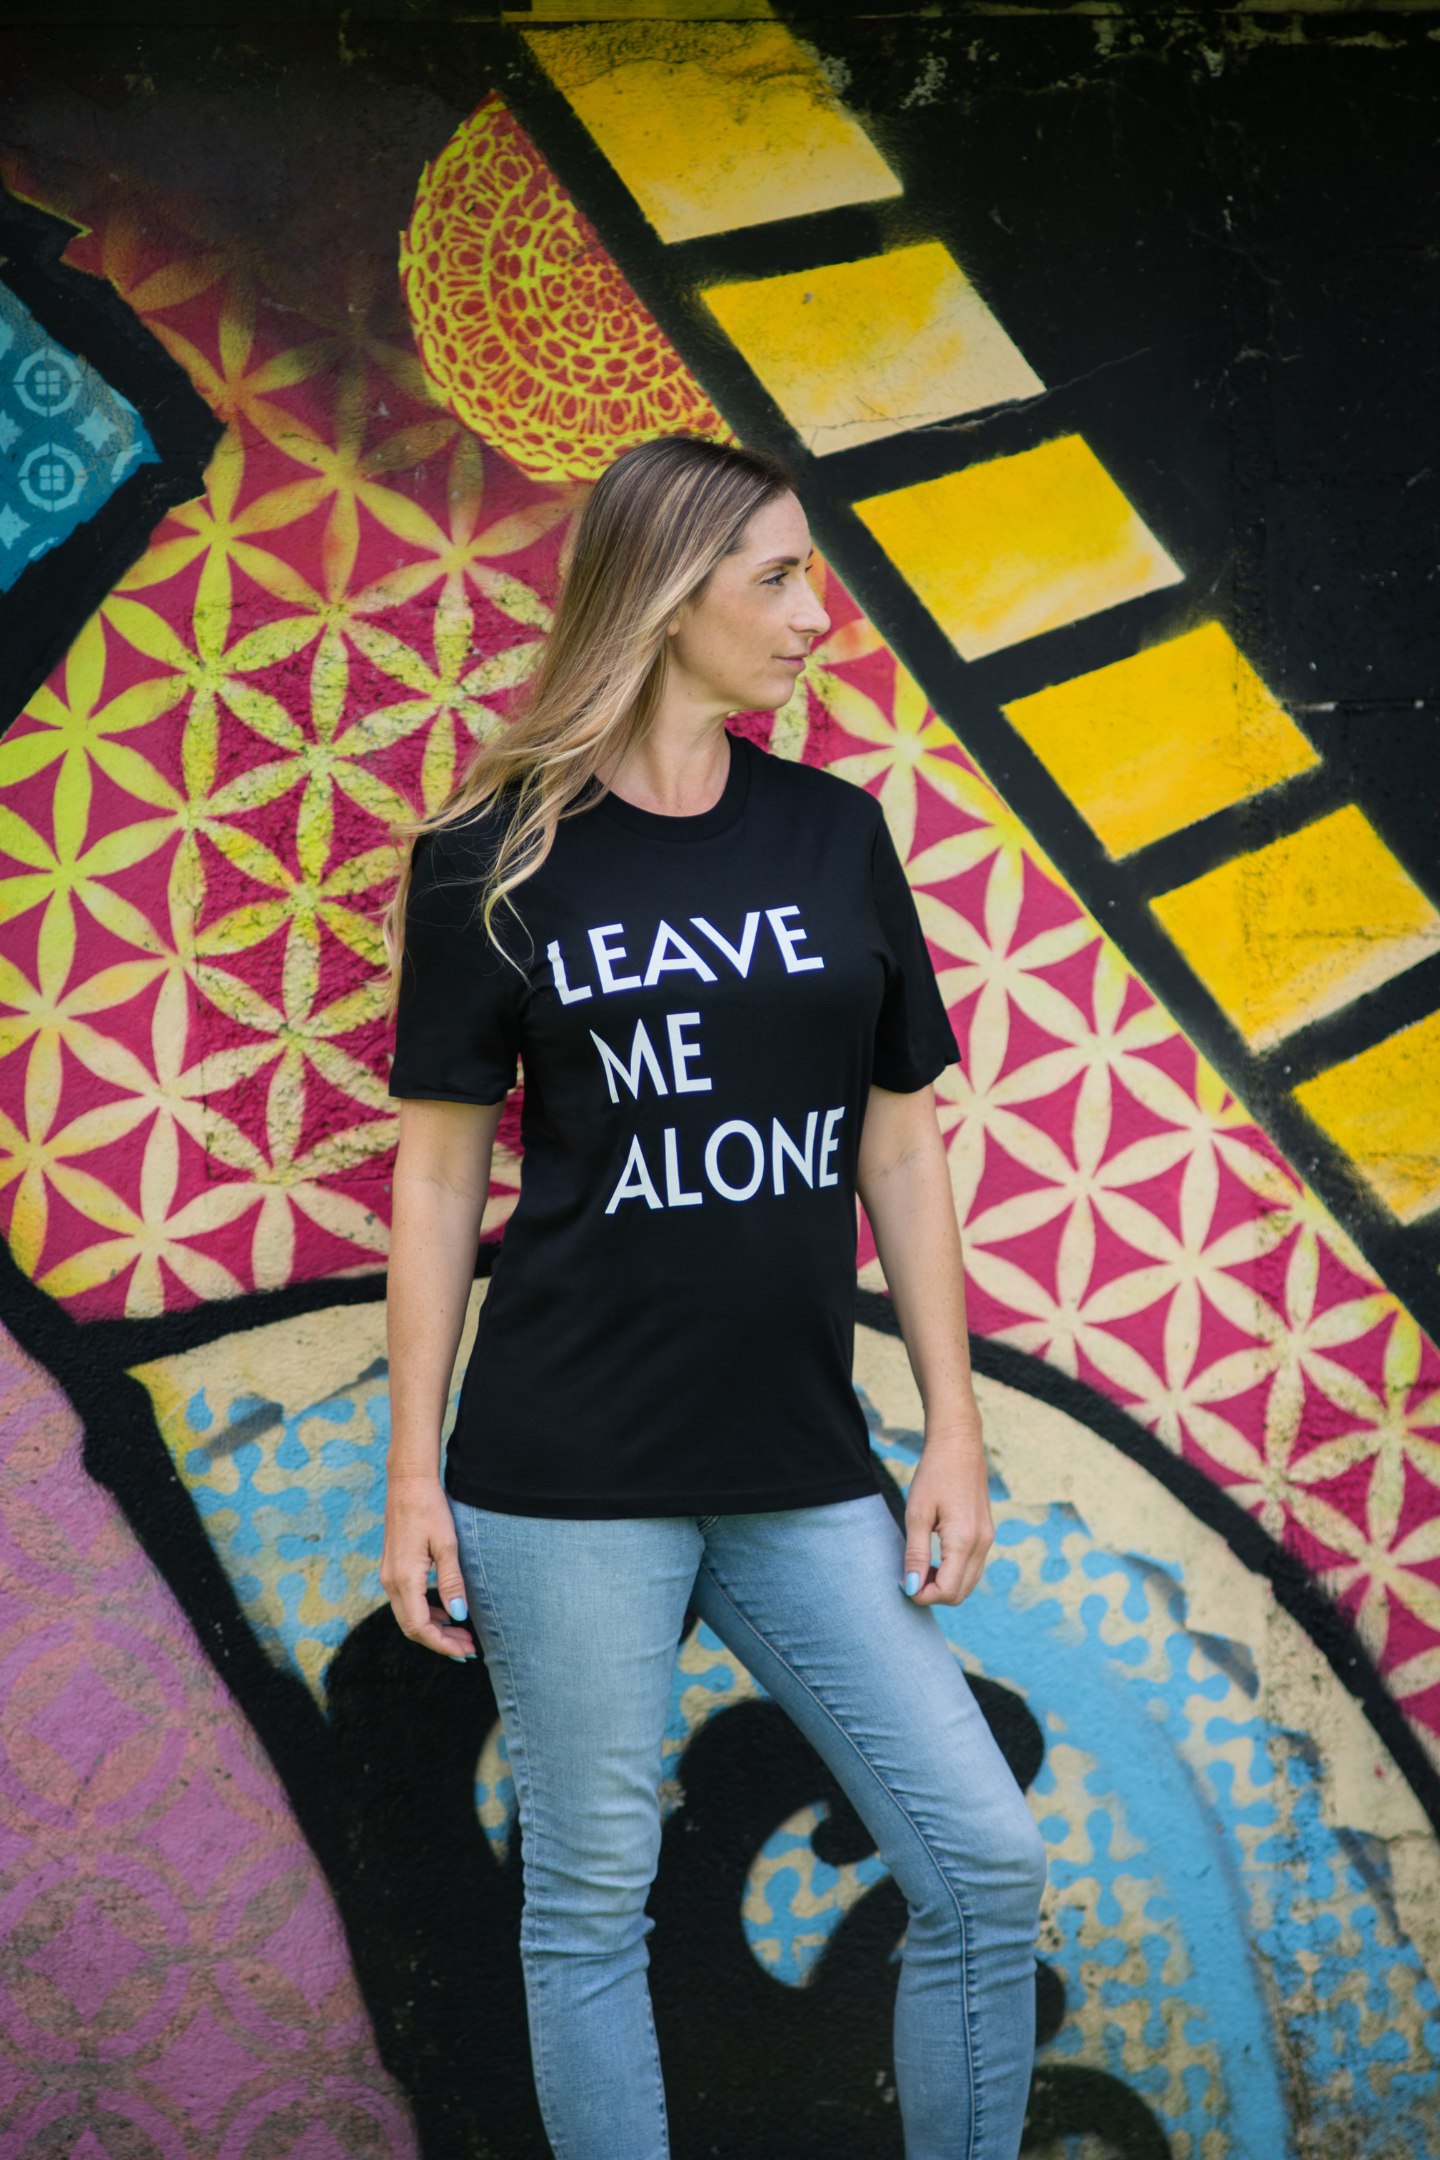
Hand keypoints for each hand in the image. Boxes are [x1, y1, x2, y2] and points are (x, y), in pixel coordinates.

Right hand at [379, 1473, 476, 1661]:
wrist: (408, 1483)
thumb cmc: (430, 1509)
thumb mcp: (447, 1545)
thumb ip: (452, 1582)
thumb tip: (459, 1616)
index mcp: (404, 1579)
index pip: (420, 1627)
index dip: (442, 1644)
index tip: (466, 1652)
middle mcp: (391, 1582)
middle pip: (412, 1627)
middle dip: (440, 1642)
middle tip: (469, 1648)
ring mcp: (389, 1576)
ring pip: (409, 1616)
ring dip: (434, 1629)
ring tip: (462, 1634)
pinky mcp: (393, 1569)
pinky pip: (407, 1602)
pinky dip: (427, 1613)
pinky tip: (446, 1612)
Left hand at [901, 1427, 993, 1606]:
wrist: (958, 1445)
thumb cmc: (933, 1475)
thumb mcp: (917, 1514)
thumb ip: (916, 1554)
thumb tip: (912, 1587)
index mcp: (965, 1540)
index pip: (947, 1591)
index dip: (923, 1595)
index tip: (903, 1583)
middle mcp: (982, 1544)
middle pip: (960, 1593)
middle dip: (933, 1594)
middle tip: (909, 1577)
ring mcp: (987, 1540)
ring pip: (968, 1583)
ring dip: (944, 1585)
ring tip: (920, 1567)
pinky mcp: (986, 1534)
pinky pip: (973, 1568)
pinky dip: (954, 1573)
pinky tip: (934, 1559)